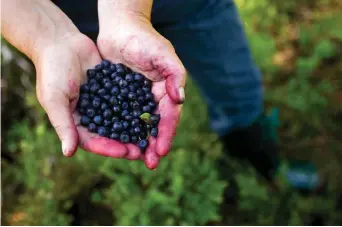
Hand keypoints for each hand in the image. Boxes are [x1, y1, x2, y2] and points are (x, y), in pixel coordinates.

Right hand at [35, 33, 139, 158]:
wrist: (60, 43)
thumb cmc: (52, 71)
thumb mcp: (55, 99)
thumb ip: (63, 125)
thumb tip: (68, 153)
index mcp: (76, 123)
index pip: (93, 142)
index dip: (110, 148)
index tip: (126, 153)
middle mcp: (91, 116)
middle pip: (110, 135)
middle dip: (126, 143)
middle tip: (144, 150)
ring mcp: (103, 103)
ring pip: (121, 120)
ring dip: (134, 128)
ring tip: (151, 135)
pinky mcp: (113, 90)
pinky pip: (126, 101)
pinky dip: (137, 107)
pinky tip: (151, 111)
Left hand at [97, 13, 185, 168]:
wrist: (120, 28)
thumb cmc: (144, 39)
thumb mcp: (163, 54)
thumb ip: (174, 75)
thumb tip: (179, 100)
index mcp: (165, 91)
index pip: (168, 116)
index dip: (166, 134)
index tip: (161, 151)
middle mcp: (151, 98)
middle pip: (154, 125)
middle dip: (153, 145)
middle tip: (149, 163)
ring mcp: (135, 99)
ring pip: (137, 125)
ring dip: (137, 142)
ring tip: (133, 158)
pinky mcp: (118, 97)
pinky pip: (119, 116)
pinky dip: (119, 130)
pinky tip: (115, 142)